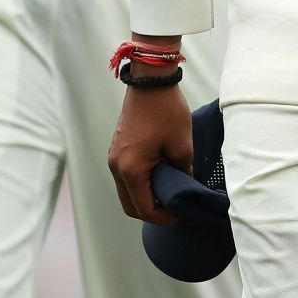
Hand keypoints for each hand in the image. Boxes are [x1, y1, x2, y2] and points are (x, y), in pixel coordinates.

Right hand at [107, 79, 192, 226]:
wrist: (150, 80)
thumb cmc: (166, 111)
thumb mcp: (182, 145)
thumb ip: (183, 172)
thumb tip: (184, 185)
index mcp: (131, 169)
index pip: (143, 208)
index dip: (162, 217)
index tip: (180, 214)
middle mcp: (116, 167)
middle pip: (130, 205)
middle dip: (151, 211)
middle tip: (174, 209)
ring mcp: (113, 157)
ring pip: (126, 191)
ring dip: (144, 197)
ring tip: (168, 193)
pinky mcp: (116, 148)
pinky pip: (125, 175)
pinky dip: (139, 183)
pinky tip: (159, 177)